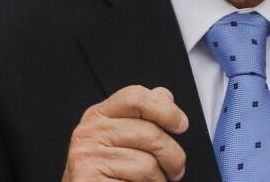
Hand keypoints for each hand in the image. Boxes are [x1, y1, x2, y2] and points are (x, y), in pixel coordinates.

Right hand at [62, 85, 188, 181]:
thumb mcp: (119, 134)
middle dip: (172, 156)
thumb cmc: (107, 170)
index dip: (165, 109)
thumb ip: (141, 114)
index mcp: (98, 115)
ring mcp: (88, 158)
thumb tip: (164, 96)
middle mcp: (89, 133)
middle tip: (175, 169)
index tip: (181, 124)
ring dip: (159, 179)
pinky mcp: (90, 181)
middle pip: (150, 133)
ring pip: (147, 165)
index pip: (135, 97)